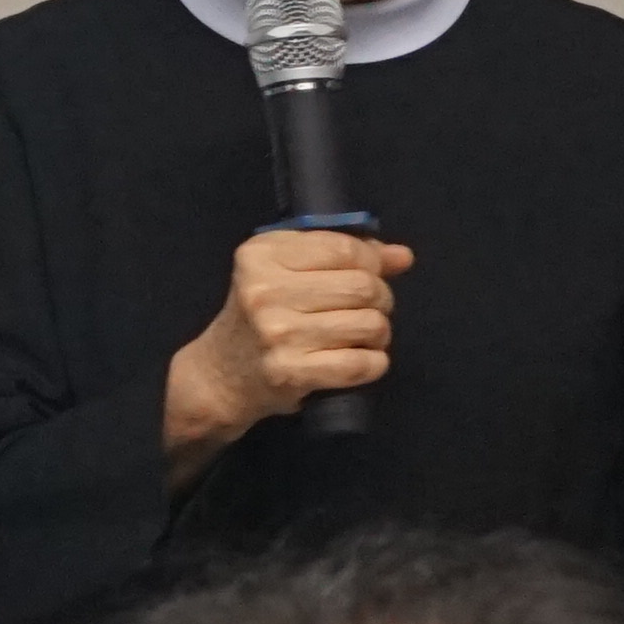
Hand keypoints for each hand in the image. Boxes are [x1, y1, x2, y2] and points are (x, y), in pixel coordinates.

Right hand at [164, 228, 408, 476]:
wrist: (220, 374)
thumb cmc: (259, 316)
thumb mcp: (286, 272)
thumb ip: (343, 256)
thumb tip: (402, 256)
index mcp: (261, 256)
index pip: (344, 249)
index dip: (371, 261)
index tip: (367, 274)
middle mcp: (265, 291)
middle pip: (363, 286)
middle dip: (379, 298)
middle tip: (365, 309)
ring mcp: (278, 333)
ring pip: (370, 324)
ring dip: (377, 333)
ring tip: (359, 336)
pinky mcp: (291, 372)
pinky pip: (363, 363)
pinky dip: (374, 363)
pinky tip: (358, 359)